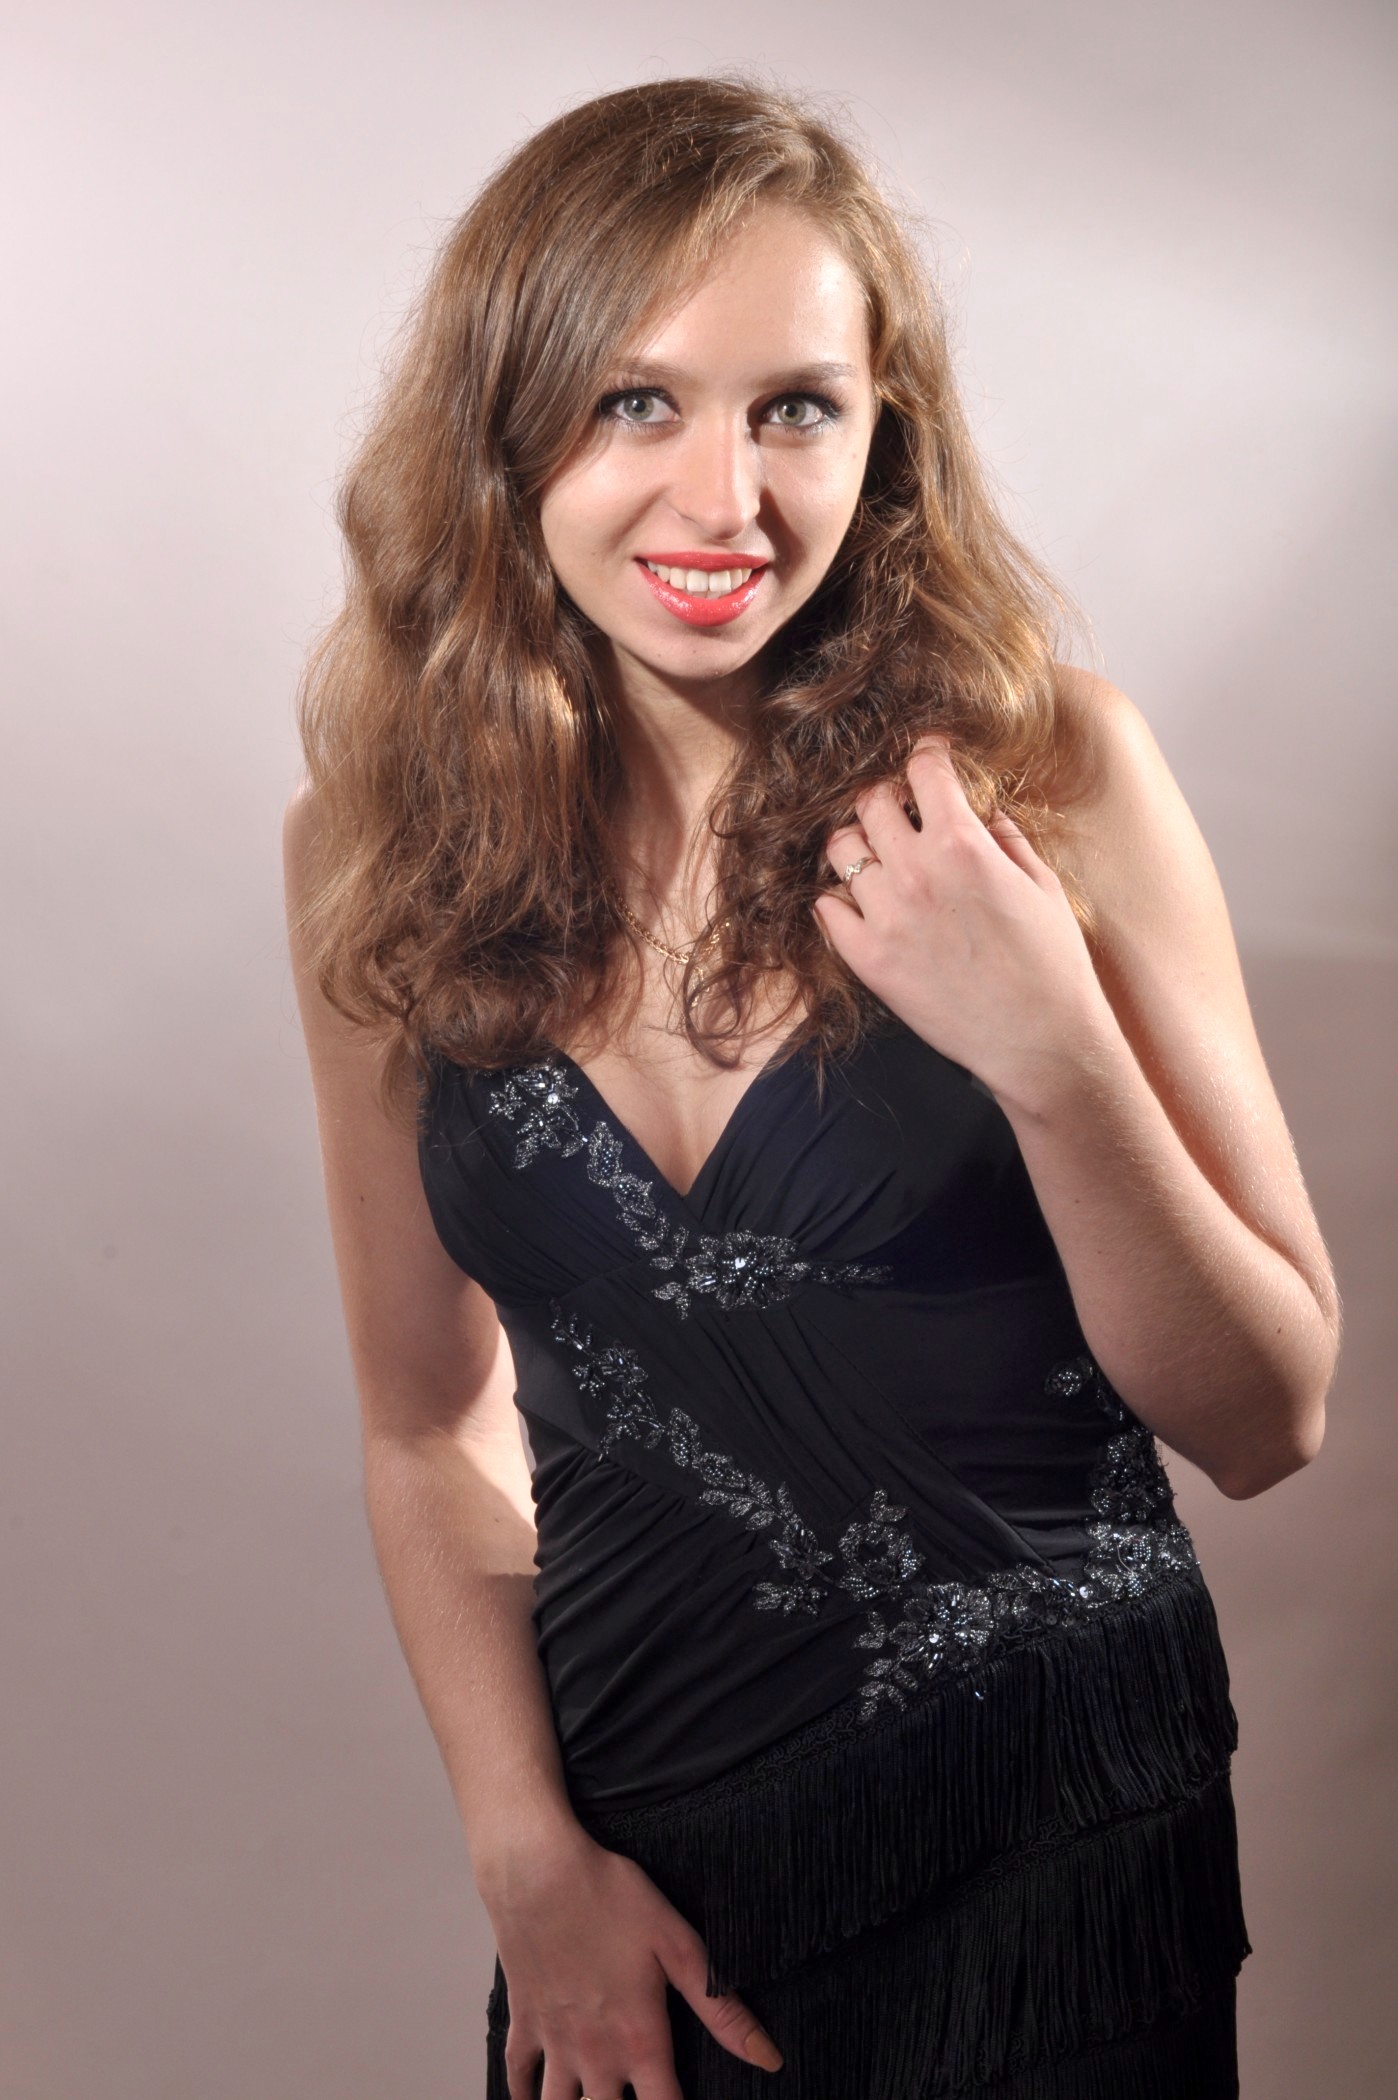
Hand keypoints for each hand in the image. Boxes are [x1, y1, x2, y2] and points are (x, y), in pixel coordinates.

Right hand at [484, 1821, 782, 2098]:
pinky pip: (516, 2076)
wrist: (538, 1870)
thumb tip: (768, 2059)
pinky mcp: (522, 2020)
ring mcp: (554, 2041)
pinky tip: (534, 2096)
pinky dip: (523, 2094)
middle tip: (635, 2095)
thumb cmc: (611, 1897)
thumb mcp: (678, 1946)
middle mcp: (594, 2054)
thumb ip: (721, 2009)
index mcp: (639, 2039)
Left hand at [814, 732, 1109, 1108]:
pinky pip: (827, 908)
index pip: (923, 770)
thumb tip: (979, 810)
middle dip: (885, 797)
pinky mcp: (866, 959)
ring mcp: (885, 916)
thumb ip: (1004, 837)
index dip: (925, 754)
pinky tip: (865, 904)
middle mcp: (916, 872)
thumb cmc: (1052, 963)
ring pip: (840, 850)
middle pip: (870, 802)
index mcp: (963, 844)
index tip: (927, 756)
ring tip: (880, 858)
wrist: (1040, 1041)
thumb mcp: (1041, 884)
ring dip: (859, 845)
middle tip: (899, 810)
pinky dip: (840, 899)